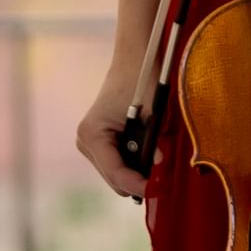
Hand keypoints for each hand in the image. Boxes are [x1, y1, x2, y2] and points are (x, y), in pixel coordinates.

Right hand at [75, 64, 160, 202]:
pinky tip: (147, 153)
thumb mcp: (152, 115)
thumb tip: (160, 168)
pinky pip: (117, 164)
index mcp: (92, 134)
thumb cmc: (143, 81)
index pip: (116, 172)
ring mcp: (90, 143)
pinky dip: (133, 163)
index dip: (138, 184)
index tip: (158, 190)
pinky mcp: (99, 143)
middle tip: (164, 178)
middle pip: (114, 179)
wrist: (135, 60)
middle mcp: (86, 141)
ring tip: (156, 160)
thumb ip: (154, 144)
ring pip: (116, 174)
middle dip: (138, 179)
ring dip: (136, 172)